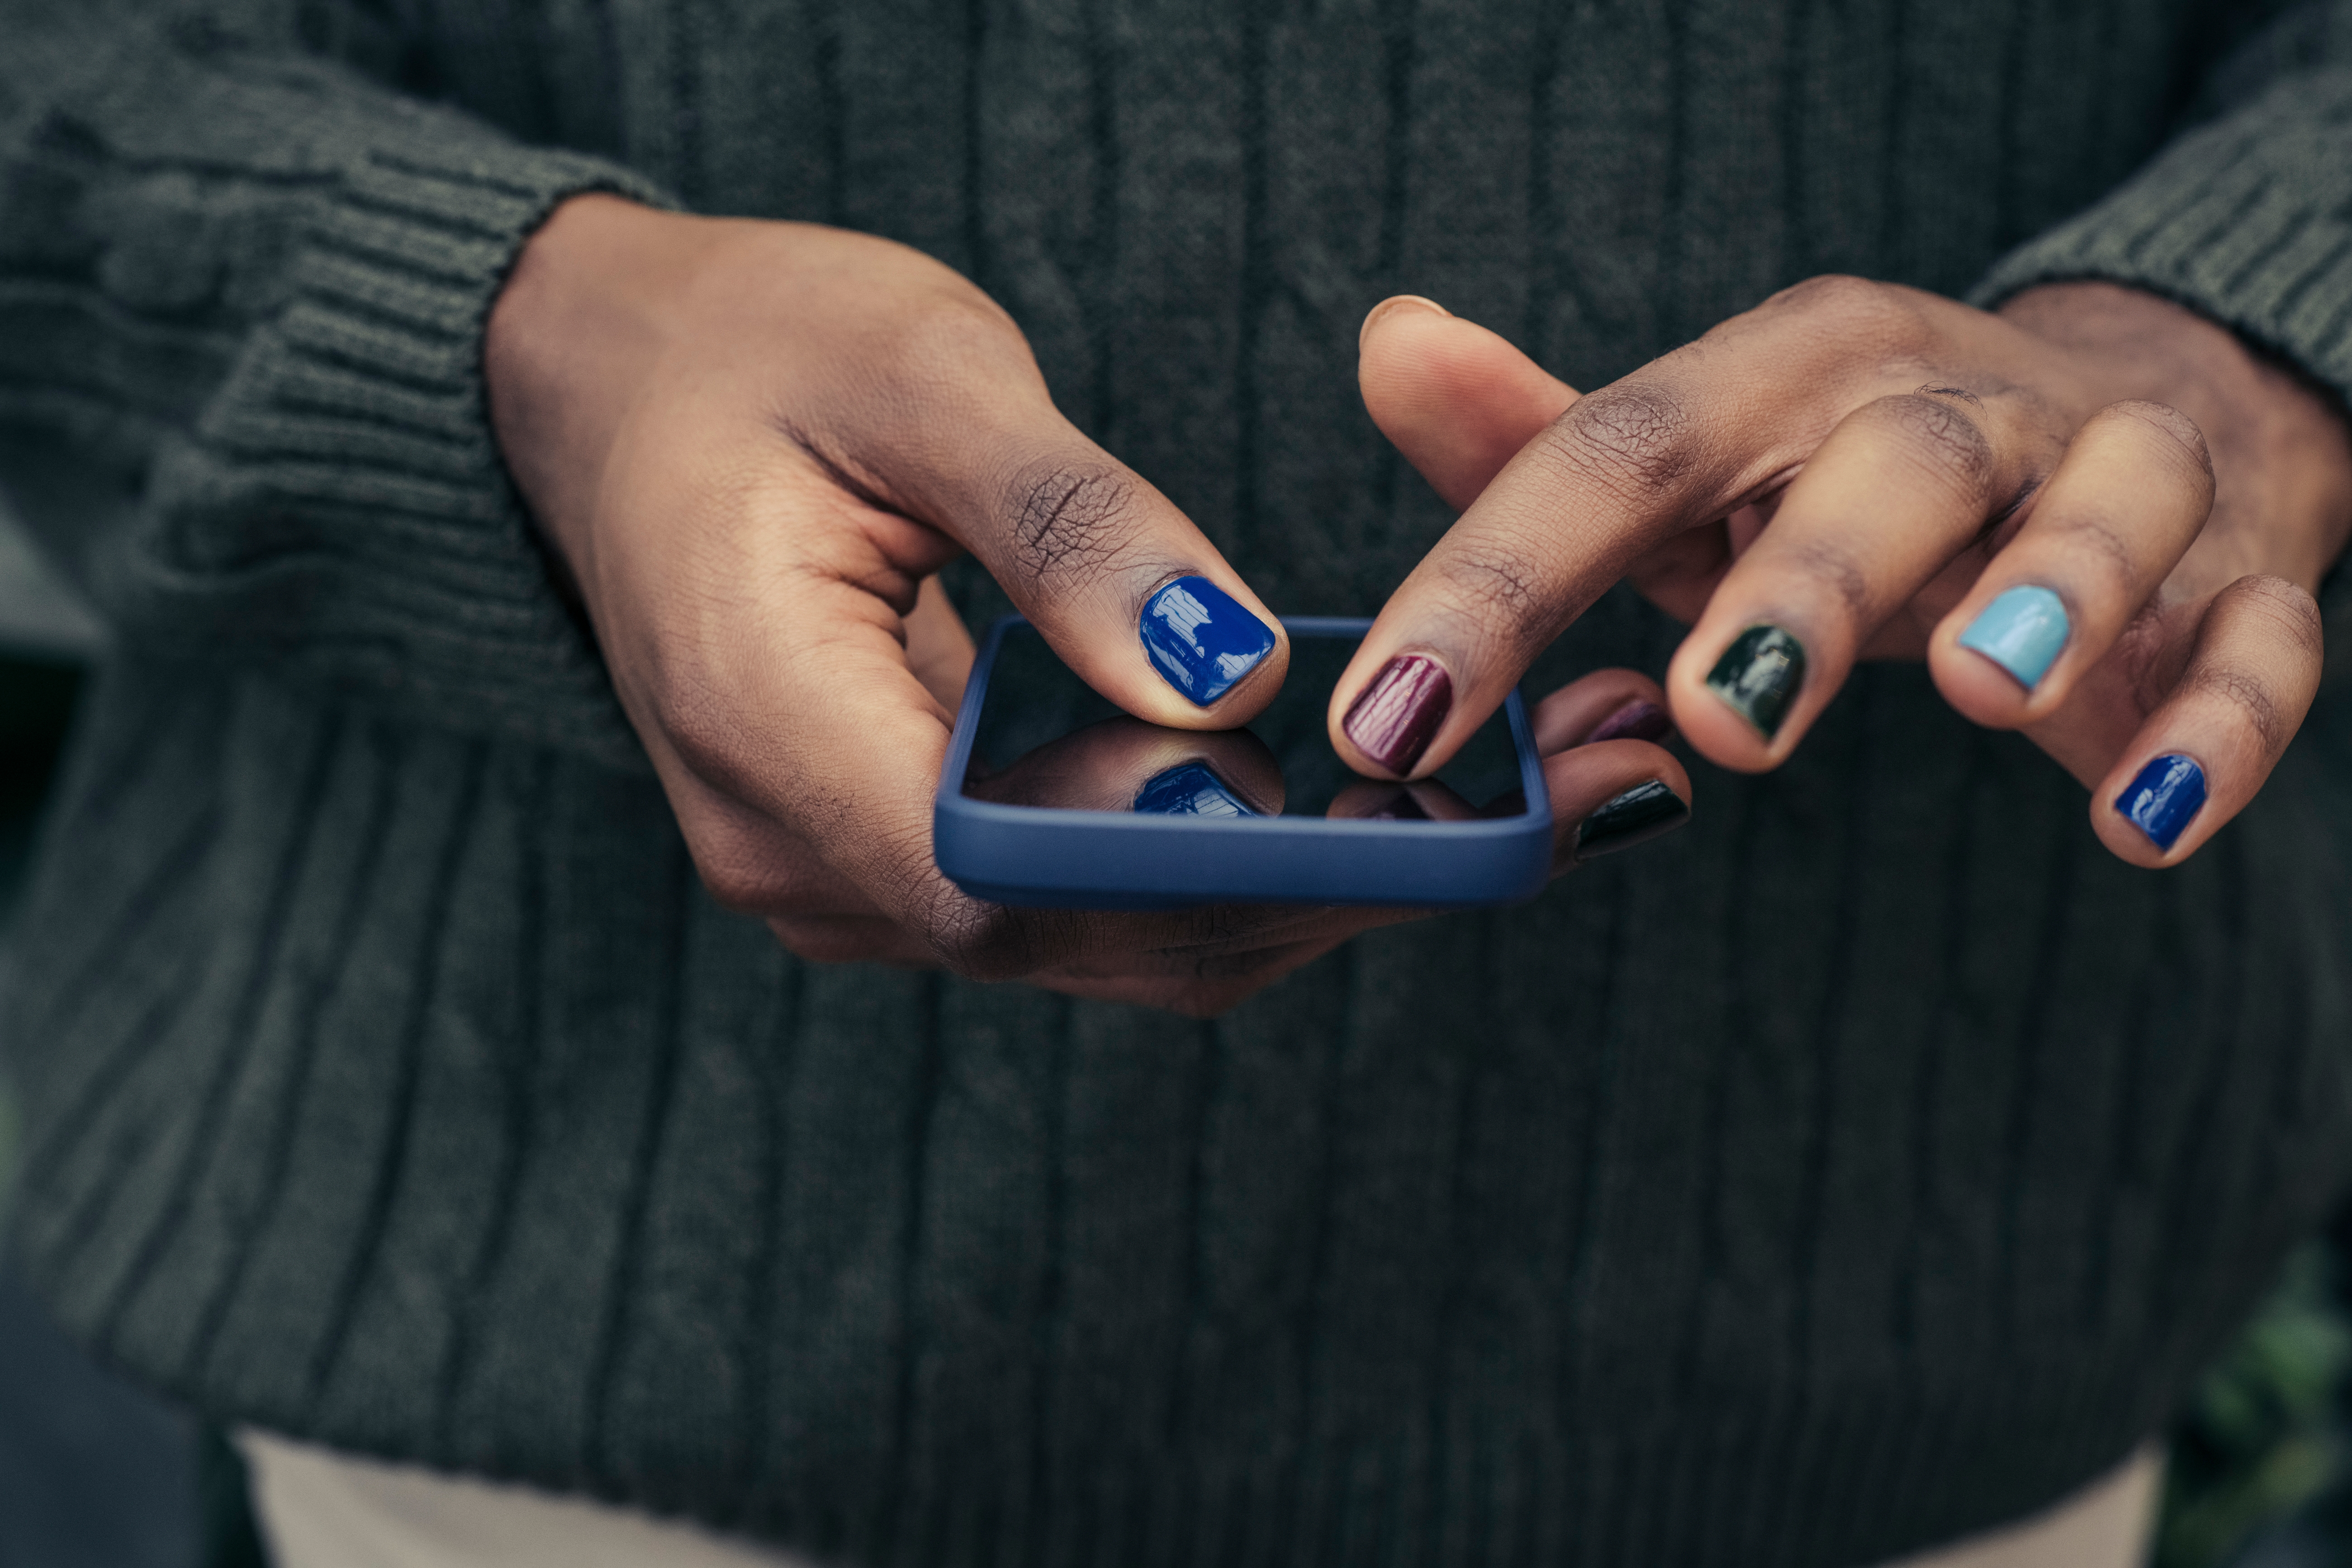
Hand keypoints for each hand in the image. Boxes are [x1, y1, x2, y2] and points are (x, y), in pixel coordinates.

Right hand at [484, 197, 1684, 1014]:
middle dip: (1321, 887)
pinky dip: (1224, 854)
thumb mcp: (912, 378)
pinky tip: (1357, 788)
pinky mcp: (899, 852)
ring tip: (1493, 798)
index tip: (1427, 819)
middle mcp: (804, 859)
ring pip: (1103, 937)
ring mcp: (847, 875)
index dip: (1232, 866)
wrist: (610, 390)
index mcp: (769, 737)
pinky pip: (1082, 895)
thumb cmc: (747, 352)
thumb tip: (1232, 676)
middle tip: (1541, 807)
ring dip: (1296, 881)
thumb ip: (1064, 532)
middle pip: (1091, 936)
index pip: (1020, 881)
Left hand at [1340, 278, 2351, 864]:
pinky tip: (2139, 818)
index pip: (1625, 455)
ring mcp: (2111, 483)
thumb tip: (1391, 350)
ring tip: (1985, 690)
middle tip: (1718, 719)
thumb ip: (1539, 441)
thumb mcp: (1695, 457)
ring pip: (2105, 506)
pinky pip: (2254, 634)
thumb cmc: (1845, 473)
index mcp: (1792, 375)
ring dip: (2051, 590)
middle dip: (1802, 589)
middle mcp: (1951, 408)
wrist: (2118, 414)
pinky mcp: (2232, 576)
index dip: (1499, 580)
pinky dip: (2213, 719)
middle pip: (1882, 467)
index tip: (1389, 722)